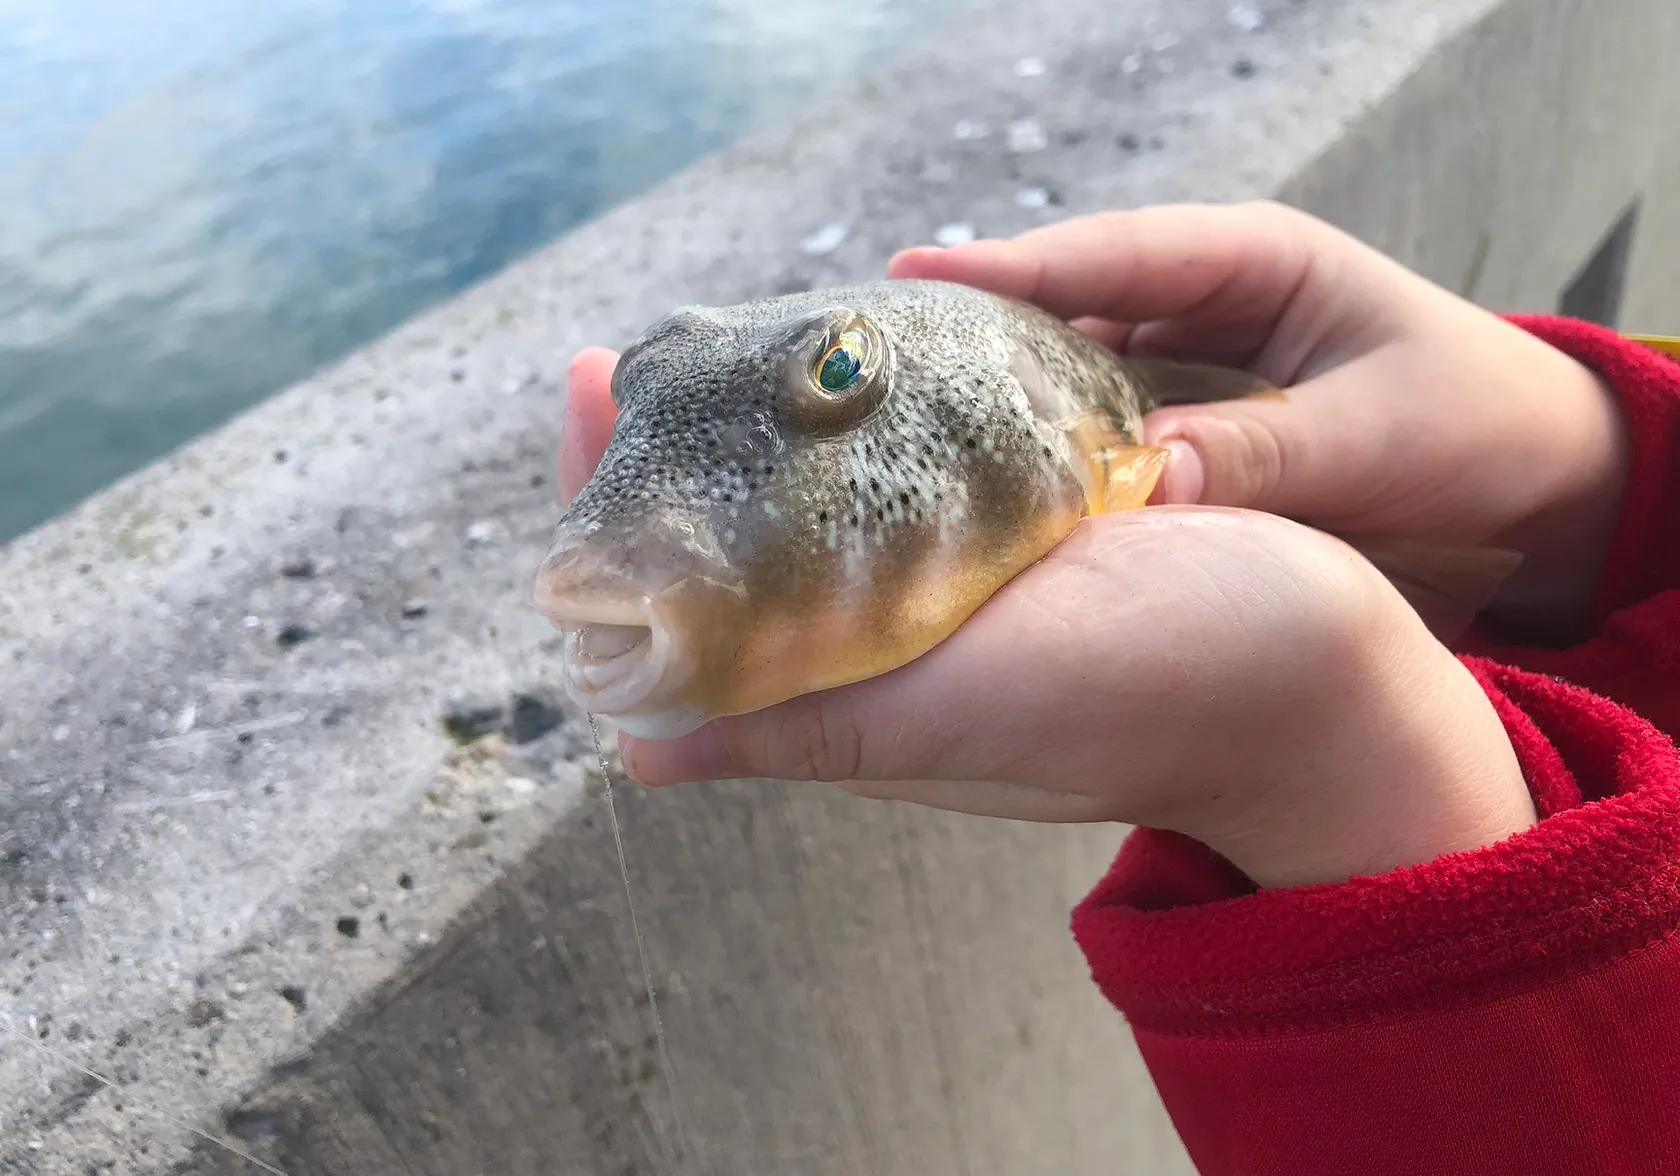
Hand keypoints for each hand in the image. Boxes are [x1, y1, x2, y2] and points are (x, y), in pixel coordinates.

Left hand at [557, 348, 1534, 889]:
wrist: (1328, 680)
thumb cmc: (1155, 701)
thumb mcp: (953, 719)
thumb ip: (798, 728)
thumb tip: (632, 747)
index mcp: (855, 688)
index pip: (690, 596)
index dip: (622, 503)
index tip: (593, 392)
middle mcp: (894, 639)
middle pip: (747, 539)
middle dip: (686, 446)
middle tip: (656, 342)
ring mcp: (964, 586)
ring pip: (834, 500)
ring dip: (777, 421)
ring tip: (742, 333)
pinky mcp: (1033, 537)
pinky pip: (935, 468)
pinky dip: (886, 412)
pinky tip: (869, 353)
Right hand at [887, 201, 1630, 644]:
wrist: (1534, 490)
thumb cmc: (1475, 429)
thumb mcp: (1378, 433)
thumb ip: (1264, 453)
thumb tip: (1141, 481)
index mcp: (1255, 261)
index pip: (1114, 253)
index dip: (1012, 267)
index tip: (916, 276)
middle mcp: (1204, 306)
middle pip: (1069, 306)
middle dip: (978, 332)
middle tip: (871, 360)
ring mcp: (1190, 370)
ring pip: (1072, 376)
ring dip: (1004, 407)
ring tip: (902, 433)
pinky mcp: (1189, 434)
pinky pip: (1102, 439)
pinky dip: (1054, 465)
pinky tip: (995, 497)